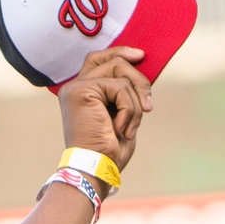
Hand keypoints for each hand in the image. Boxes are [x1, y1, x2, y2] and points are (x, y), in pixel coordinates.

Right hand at [58, 46, 153, 171]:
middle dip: (138, 79)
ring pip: (120, 72)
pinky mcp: (82, 91)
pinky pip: (120, 88)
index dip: (120, 52)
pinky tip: (122, 130)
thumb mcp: (123, 118)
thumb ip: (126, 97)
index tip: (141, 56)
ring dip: (135, 102)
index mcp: (82, 93)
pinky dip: (130, 110)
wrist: (96, 170)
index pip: (99, 60)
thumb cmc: (109, 153)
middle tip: (149, 105)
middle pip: (113, 61)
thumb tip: (142, 80)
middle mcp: (75, 87)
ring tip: (131, 127)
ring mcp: (77, 87)